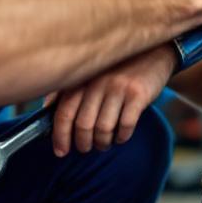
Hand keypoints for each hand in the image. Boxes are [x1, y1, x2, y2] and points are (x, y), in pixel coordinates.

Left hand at [50, 44, 177, 155]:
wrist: (155, 51)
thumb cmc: (118, 66)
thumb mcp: (91, 72)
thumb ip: (69, 89)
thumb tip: (46, 111)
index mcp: (82, 78)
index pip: (63, 113)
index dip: (60, 136)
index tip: (61, 151)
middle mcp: (97, 82)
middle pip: (83, 125)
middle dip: (83, 143)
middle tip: (86, 148)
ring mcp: (118, 87)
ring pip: (103, 129)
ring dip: (102, 143)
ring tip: (104, 144)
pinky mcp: (138, 94)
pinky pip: (125, 125)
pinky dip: (121, 137)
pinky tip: (121, 136)